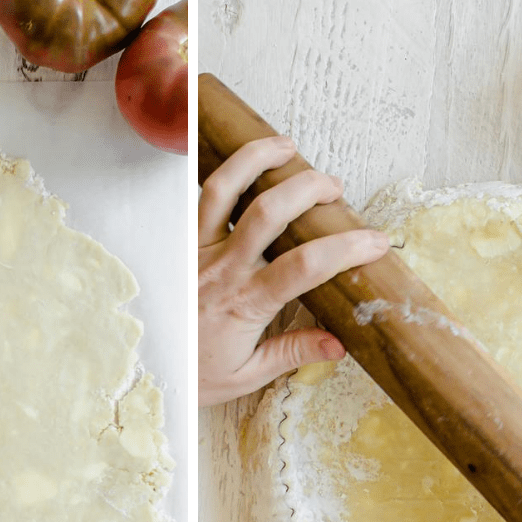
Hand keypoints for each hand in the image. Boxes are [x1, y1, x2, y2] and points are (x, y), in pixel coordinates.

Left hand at [198, 136, 388, 405]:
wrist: (146, 368)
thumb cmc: (195, 372)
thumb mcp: (248, 375)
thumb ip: (293, 353)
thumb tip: (338, 345)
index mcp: (245, 304)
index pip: (304, 267)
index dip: (345, 249)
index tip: (376, 242)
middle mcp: (221, 269)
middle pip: (269, 212)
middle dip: (308, 190)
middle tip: (333, 189)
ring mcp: (197, 250)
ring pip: (224, 189)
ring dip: (257, 159)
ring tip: (285, 146)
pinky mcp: (181, 242)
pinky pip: (196, 197)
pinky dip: (219, 172)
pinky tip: (241, 161)